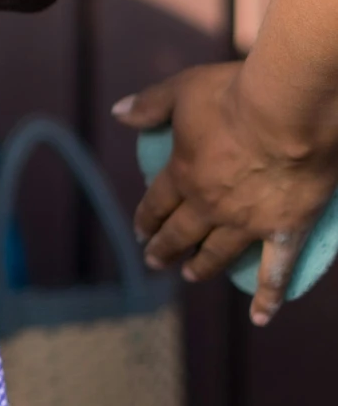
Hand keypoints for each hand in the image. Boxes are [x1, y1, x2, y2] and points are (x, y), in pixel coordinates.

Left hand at [113, 62, 337, 325]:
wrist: (288, 111)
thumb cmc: (233, 94)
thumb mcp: (182, 89)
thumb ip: (151, 103)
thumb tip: (117, 112)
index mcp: (183, 174)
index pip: (157, 203)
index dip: (146, 218)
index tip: (139, 231)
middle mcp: (209, 205)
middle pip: (181, 233)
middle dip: (165, 248)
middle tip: (155, 261)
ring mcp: (246, 223)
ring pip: (218, 253)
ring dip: (202, 267)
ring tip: (192, 275)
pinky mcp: (285, 230)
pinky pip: (276, 270)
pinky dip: (269, 296)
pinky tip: (261, 317)